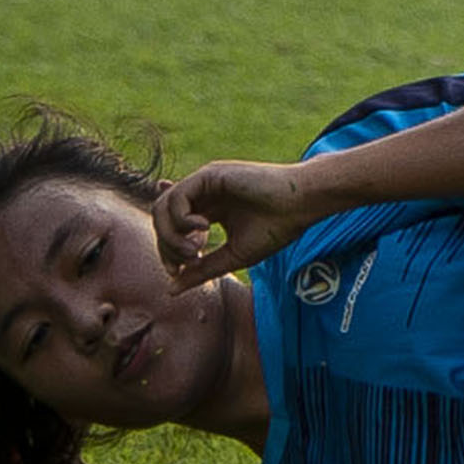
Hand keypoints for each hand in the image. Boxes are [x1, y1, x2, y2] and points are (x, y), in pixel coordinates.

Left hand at [157, 160, 321, 288]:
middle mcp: (204, 194)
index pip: (173, 229)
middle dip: (167, 245)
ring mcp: (205, 182)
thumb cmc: (276, 228)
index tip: (177, 271)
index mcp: (211, 211)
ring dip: (171, 234)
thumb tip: (171, 288)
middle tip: (190, 260)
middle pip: (162, 219)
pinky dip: (181, 218)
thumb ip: (202, 269)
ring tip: (195, 249)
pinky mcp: (210, 175)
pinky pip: (177, 197)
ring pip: (163, 207)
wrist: (301, 205)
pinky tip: (204, 229)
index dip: (168, 251)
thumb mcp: (233, 256)